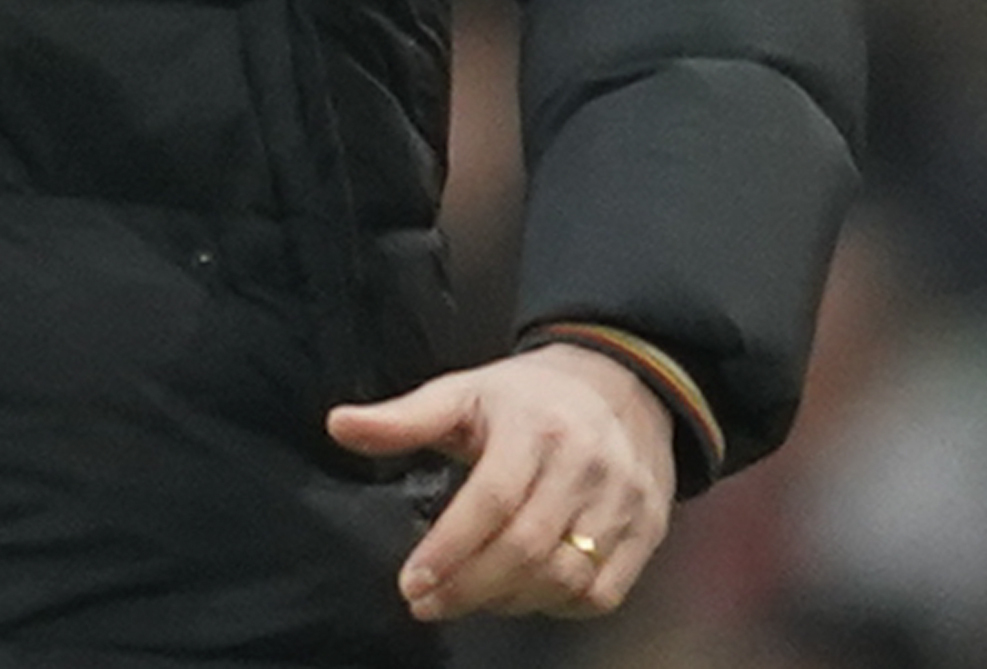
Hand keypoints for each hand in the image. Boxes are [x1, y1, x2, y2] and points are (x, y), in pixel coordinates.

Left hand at [326, 342, 676, 621]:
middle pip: (526, 547)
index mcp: (533, 426)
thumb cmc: (527, 397)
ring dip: (508, 600)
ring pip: (565, 576)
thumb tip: (338, 426)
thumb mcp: (464, 392)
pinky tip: (522, 595)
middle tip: (427, 602)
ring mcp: (623, 500)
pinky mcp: (648, 528)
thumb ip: (403, 419)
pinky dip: (557, 606)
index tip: (411, 582)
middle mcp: (584, 464)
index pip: (490, 499)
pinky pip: (602, 591)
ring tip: (467, 597)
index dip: (448, 549)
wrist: (623, 381)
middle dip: (468, 587)